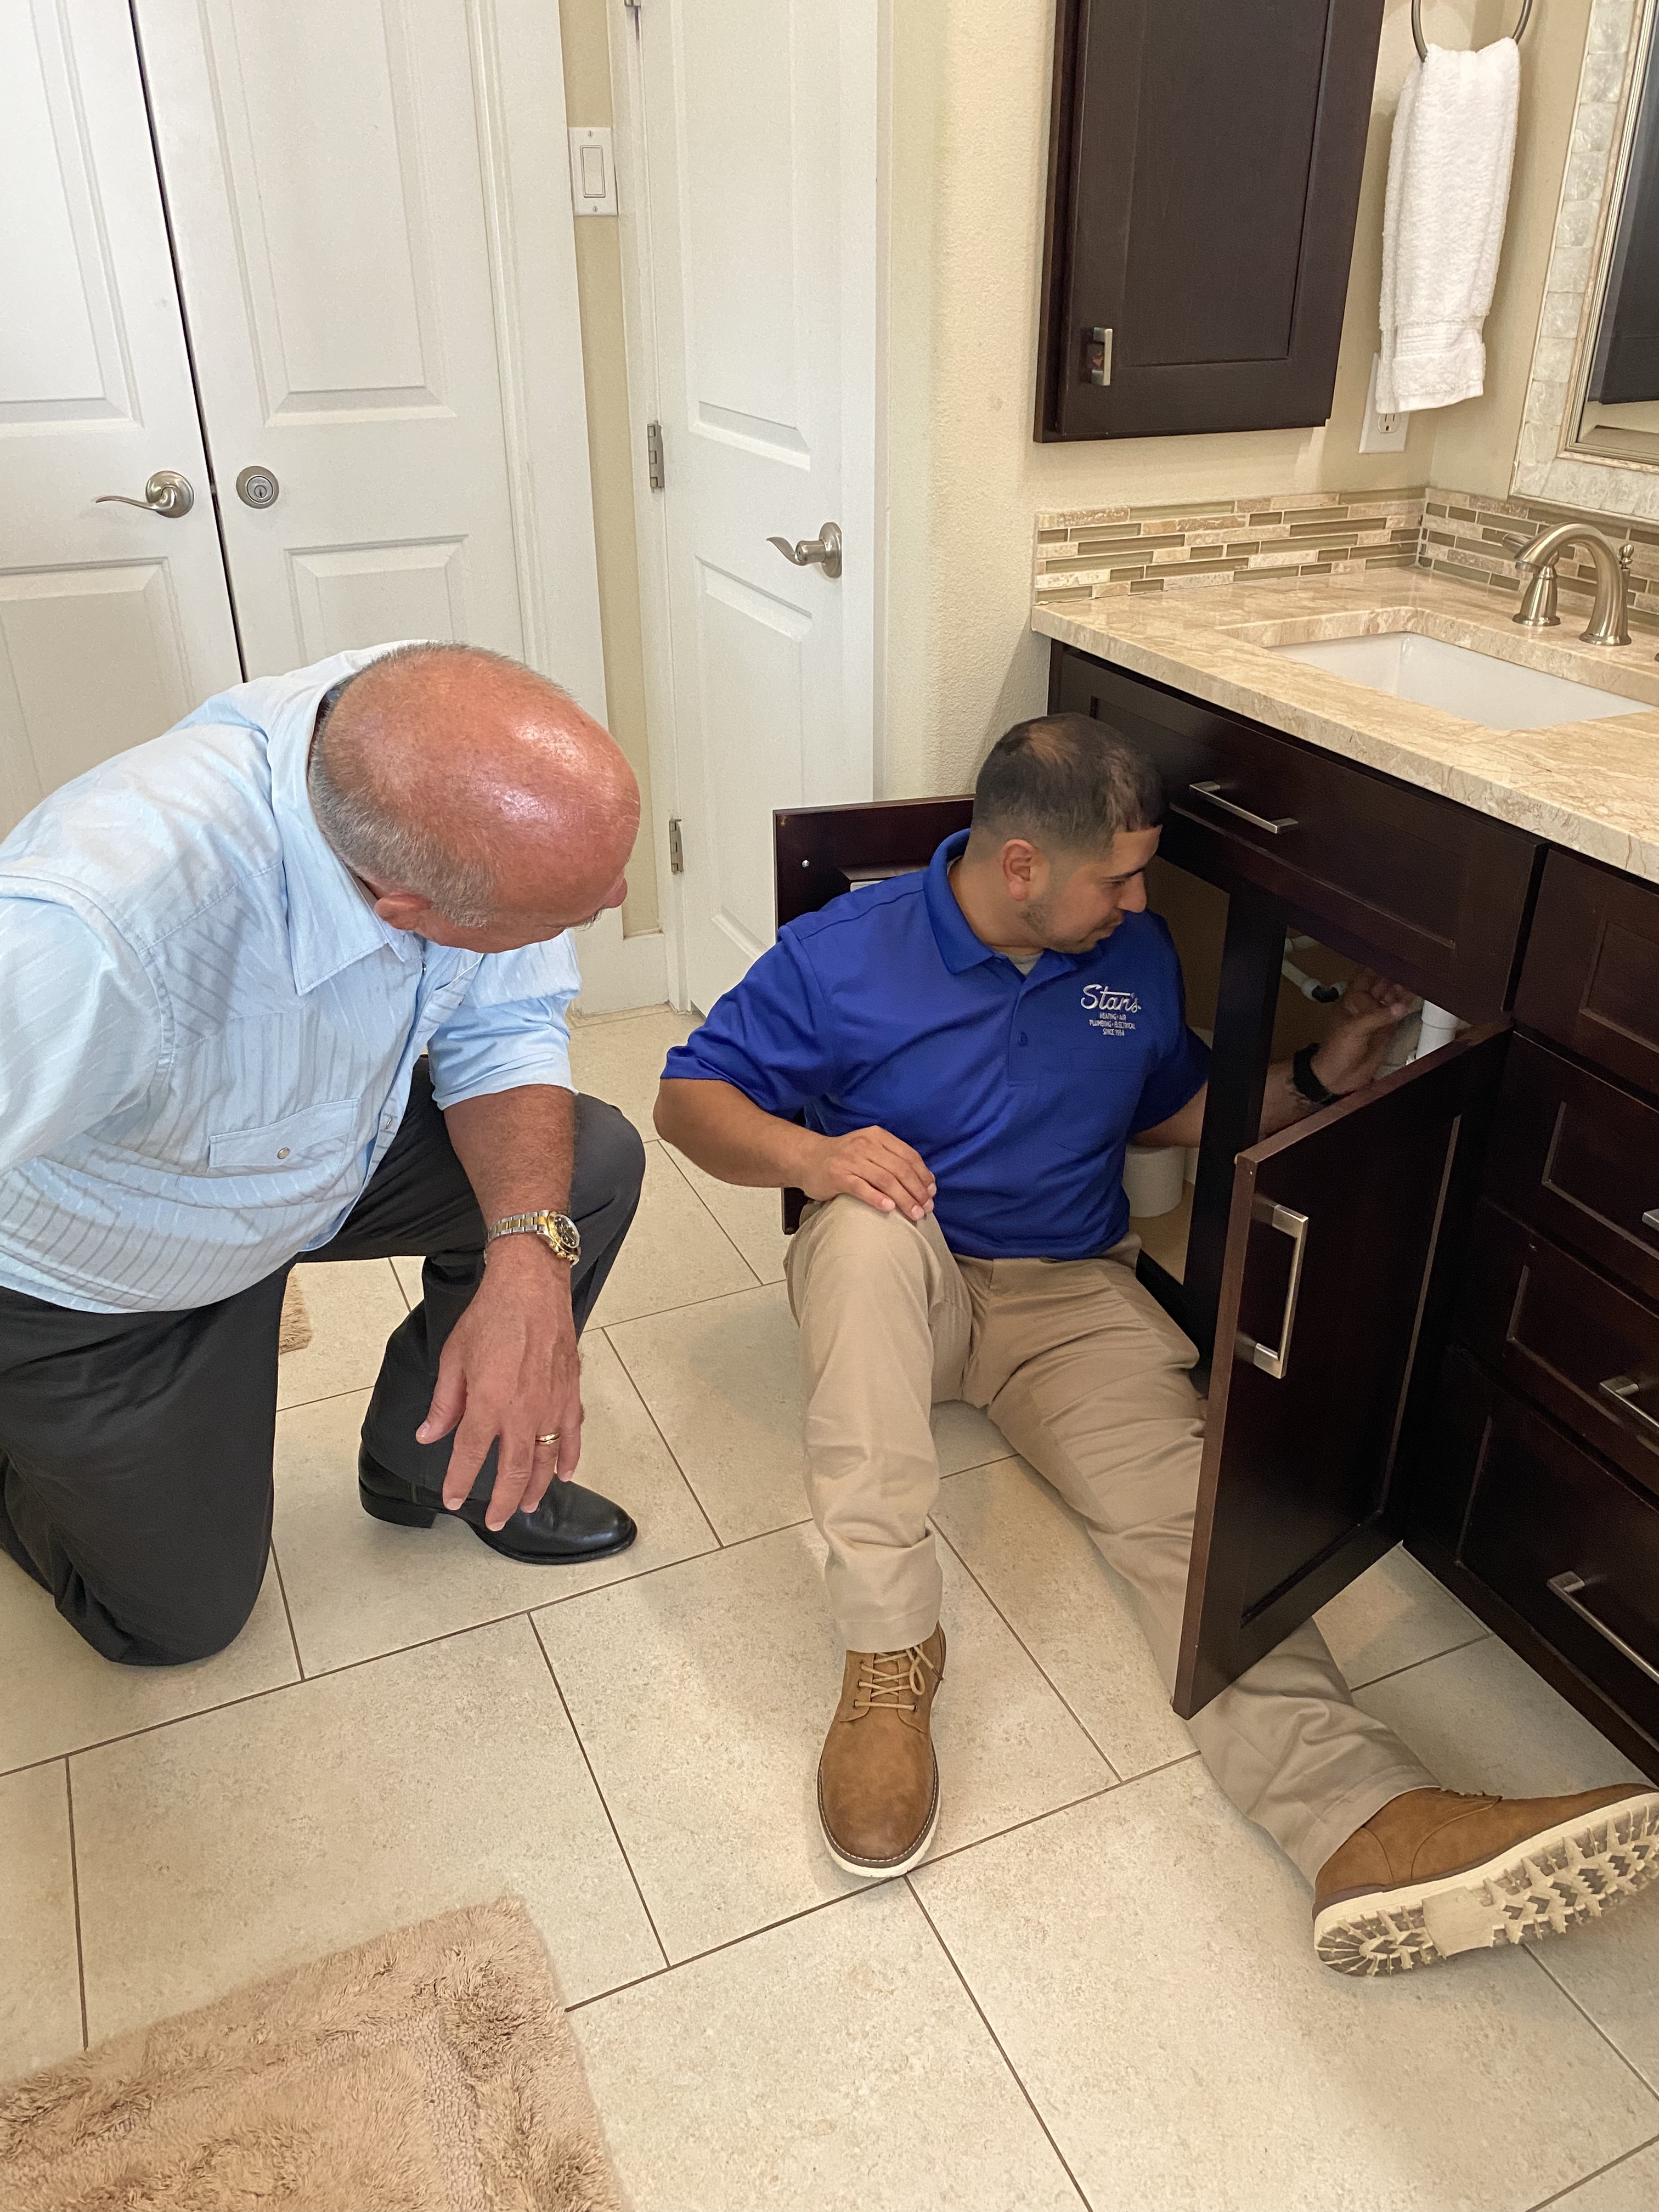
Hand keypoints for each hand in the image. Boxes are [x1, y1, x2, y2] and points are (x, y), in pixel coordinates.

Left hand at [416, 1238, 582, 1527]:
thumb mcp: (453, 1358)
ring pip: (545, 1460)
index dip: (460, 1483)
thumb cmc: (492, 1316)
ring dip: (536, 1488)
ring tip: (527, 1506)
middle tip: (496, 1520)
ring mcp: (550, 1405)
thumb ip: (443, 1403)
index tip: (453, 1499)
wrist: (530, 1287)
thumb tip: (429, 1434)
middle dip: (503, 1502)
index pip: (469, 1457)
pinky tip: (564, 1473)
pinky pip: (571, 1435)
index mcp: (487, 1403)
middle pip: (513, 1471)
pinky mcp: (569, 1394)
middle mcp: (521, 1411)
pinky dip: (569, 1457)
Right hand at [799, 1124, 935, 1220]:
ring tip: (914, 1214)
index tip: (932, 1192)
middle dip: (917, 1191)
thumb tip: (924, 1182)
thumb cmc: (844, 1158)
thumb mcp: (870, 1149)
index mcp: (878, 1136)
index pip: (909, 1156)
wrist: (807, 1158)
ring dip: (903, 1199)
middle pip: (900, 1170)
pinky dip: (877, 1199)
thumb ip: (892, 1160)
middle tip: (926, 1208)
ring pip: (885, 1180)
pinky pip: (862, 1188)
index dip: (923, 1175)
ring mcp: (851, 1160)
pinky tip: (889, 1209)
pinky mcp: (838, 1175)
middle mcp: (866, 1145)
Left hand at [1313, 967, 1418, 1095]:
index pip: (1366, 976)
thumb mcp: (1354, 1029)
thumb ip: (1377, 1017)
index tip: (1393, 957)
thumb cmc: (1335, 1051)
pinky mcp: (1387, 1030)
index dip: (1378, 966)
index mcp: (1351, 1000)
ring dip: (1403, 990)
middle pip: (1382, 984)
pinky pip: (1399, 1014)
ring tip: (1415, 980)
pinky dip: (1406, 1006)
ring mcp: (1377, 1017)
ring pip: (1392, 998)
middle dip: (1395, 976)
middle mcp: (1365, 1006)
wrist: (1337, 1077)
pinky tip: (1415, 997)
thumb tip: (1399, 1007)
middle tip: (1410, 968)